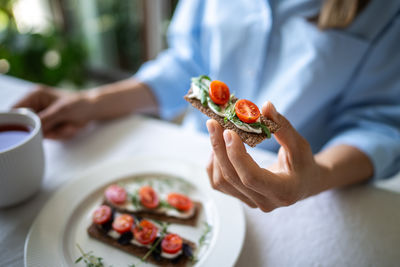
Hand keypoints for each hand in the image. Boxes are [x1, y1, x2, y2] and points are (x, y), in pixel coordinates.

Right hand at [13, 85, 92, 138]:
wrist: (94, 110)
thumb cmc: (80, 104)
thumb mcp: (61, 111)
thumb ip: (44, 120)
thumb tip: (30, 128)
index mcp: (34, 96)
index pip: (15, 110)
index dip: (19, 122)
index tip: (31, 129)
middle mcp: (35, 106)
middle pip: (27, 125)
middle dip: (46, 129)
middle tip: (61, 125)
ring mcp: (42, 117)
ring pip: (39, 133)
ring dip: (56, 133)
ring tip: (69, 125)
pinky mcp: (49, 125)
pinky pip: (49, 136)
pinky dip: (61, 135)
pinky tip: (70, 127)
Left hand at [206, 102, 326, 211]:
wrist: (303, 183)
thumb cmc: (303, 163)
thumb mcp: (299, 144)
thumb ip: (283, 127)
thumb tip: (266, 105)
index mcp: (283, 191)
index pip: (252, 177)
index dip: (237, 155)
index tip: (228, 131)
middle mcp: (264, 202)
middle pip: (232, 178)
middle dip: (220, 148)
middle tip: (213, 124)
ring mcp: (251, 203)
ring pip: (221, 182)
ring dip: (215, 155)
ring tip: (216, 132)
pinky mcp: (241, 198)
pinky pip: (218, 184)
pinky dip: (214, 164)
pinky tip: (218, 147)